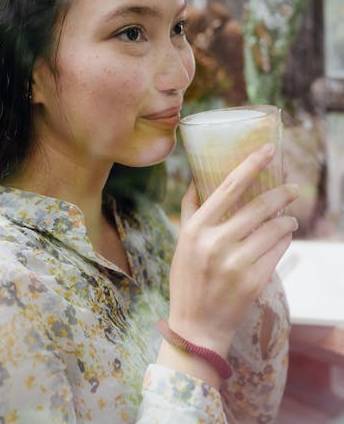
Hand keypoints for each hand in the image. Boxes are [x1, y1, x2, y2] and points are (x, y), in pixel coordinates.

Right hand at [167, 144, 298, 358]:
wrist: (196, 326)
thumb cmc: (188, 280)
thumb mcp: (182, 243)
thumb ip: (190, 211)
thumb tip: (196, 181)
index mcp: (197, 229)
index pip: (229, 186)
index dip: (251, 165)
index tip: (268, 149)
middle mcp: (216, 243)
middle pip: (258, 206)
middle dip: (281, 194)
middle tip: (293, 187)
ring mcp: (236, 263)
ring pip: (273, 230)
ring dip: (286, 220)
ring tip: (289, 218)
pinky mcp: (253, 281)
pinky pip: (278, 252)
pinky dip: (284, 242)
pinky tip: (284, 238)